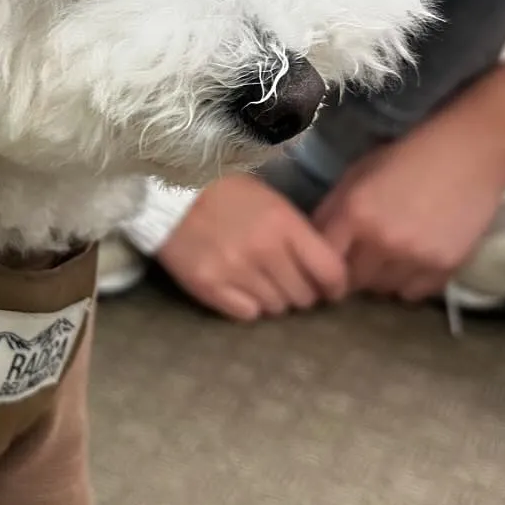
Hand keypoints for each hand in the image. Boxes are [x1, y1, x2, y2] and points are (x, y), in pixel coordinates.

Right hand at [158, 173, 348, 320]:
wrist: (169, 191)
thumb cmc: (225, 191)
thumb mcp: (270, 201)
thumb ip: (295, 234)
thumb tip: (319, 270)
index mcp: (284, 224)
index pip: (330, 271)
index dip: (335, 286)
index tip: (330, 289)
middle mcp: (264, 251)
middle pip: (304, 296)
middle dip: (301, 291)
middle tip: (288, 282)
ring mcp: (236, 271)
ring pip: (276, 308)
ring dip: (273, 298)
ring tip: (259, 281)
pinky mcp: (209, 287)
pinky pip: (246, 313)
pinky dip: (248, 305)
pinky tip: (240, 288)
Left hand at [314, 112, 504, 301]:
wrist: (469, 154)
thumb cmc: (408, 156)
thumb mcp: (359, 173)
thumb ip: (333, 208)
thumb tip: (315, 239)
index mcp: (355, 214)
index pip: (325, 261)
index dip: (324, 265)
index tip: (329, 265)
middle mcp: (382, 241)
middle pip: (354, 281)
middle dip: (353, 273)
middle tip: (361, 260)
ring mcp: (416, 257)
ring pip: (384, 290)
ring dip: (382, 278)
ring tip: (389, 259)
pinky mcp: (446, 267)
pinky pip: (415, 293)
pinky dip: (410, 283)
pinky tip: (413, 263)